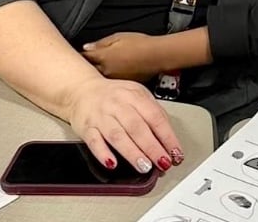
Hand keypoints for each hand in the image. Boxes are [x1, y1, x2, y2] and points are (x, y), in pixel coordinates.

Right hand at [65, 76, 184, 175]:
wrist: (81, 90)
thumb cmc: (114, 97)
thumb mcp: (137, 95)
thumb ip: (153, 113)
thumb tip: (168, 140)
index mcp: (134, 95)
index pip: (155, 117)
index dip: (167, 136)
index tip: (175, 153)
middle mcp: (118, 105)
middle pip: (137, 127)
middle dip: (152, 147)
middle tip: (163, 162)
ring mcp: (101, 116)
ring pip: (117, 135)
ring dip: (132, 153)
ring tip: (144, 166)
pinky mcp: (86, 128)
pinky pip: (94, 141)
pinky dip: (103, 153)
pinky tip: (112, 163)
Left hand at [82, 32, 164, 80]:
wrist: (157, 56)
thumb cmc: (140, 44)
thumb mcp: (118, 36)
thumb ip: (100, 43)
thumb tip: (87, 46)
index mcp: (103, 57)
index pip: (84, 57)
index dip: (80, 55)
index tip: (77, 55)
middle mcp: (106, 70)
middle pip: (89, 70)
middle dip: (86, 67)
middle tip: (83, 64)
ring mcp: (114, 79)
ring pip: (99, 78)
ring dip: (97, 74)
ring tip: (100, 70)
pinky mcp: (122, 84)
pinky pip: (111, 82)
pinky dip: (109, 78)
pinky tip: (112, 75)